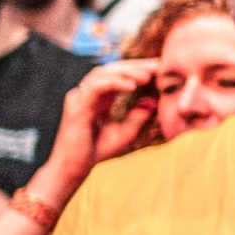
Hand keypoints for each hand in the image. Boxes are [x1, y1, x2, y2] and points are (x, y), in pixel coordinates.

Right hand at [34, 63, 165, 200]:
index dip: (137, 69)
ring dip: (126, 72)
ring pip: (102, 73)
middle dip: (134, 65)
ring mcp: (79, 98)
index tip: (159, 68)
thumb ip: (138, 115)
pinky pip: (96, 87)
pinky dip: (114, 83)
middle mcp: (86, 94)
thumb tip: (154, 99)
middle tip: (157, 65)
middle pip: (110, 69)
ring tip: (147, 76)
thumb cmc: (96, 151)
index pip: (116, 75)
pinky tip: (132, 86)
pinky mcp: (76, 105)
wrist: (75, 168)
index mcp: (97, 98)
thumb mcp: (125, 132)